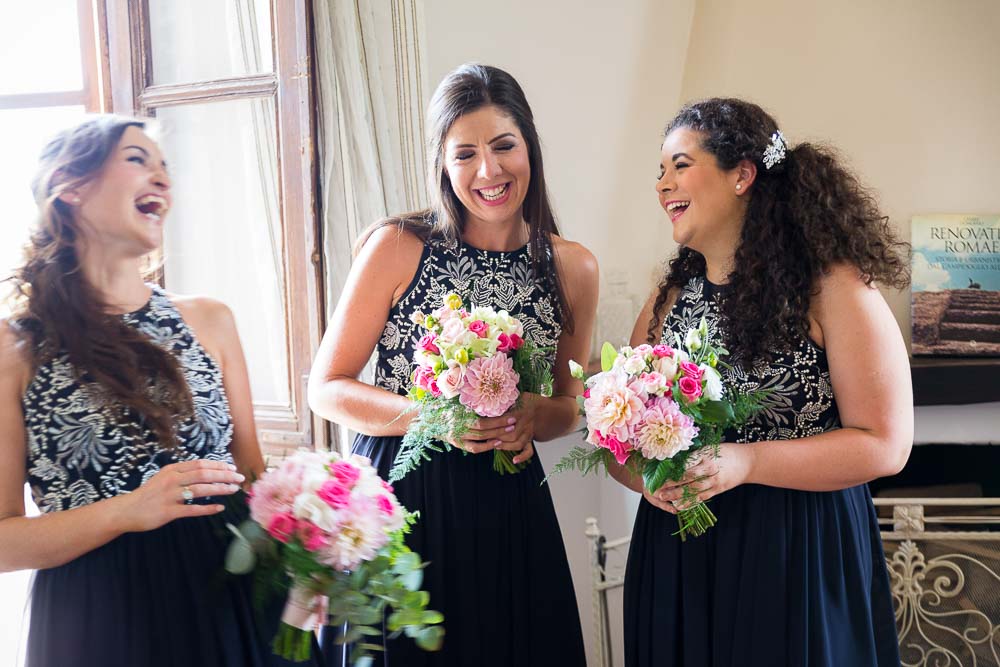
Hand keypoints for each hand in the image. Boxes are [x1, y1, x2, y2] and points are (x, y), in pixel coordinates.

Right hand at [117, 459, 244, 531]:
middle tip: (239, 478)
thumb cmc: (149, 494)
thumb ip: (182, 473)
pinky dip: (207, 509)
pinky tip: (220, 508)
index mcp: (172, 470)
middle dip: (224, 475)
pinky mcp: (168, 512)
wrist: (126, 510)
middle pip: (203, 474)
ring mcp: (169, 496)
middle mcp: (171, 480)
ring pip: (200, 490)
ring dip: (219, 489)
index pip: (200, 464)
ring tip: (233, 490)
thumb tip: (207, 471)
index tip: (232, 468)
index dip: (218, 465)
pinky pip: (192, 509)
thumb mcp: (164, 477)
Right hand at [445, 394, 539, 462]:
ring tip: (509, 431)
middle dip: (500, 426)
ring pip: (480, 438)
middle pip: (482, 429)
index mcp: (457, 415)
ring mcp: (457, 437)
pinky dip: (487, 446)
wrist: (427, 419)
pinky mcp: (457, 443)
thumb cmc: (444, 405)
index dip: (497, 420)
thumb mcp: (454, 398)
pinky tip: (497, 442)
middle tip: (514, 422)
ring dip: (496, 435)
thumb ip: (470, 398)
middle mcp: (457, 427)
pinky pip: (474, 448)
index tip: (510, 414)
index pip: (481, 420)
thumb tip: (490, 391)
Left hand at [648, 443, 754, 512]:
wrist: (748, 462)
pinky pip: (702, 498)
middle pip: (687, 478)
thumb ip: (694, 454)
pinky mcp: (718, 490)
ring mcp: (714, 482)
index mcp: (706, 456)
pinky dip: (690, 502)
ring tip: (663, 498)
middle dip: (670, 484)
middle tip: (655, 488)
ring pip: (693, 490)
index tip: (657, 473)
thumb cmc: (726, 451)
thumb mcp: (709, 447)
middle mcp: (710, 470)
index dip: (671, 470)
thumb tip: (674, 458)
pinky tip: (679, 506)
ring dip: (677, 495)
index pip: (685, 464)